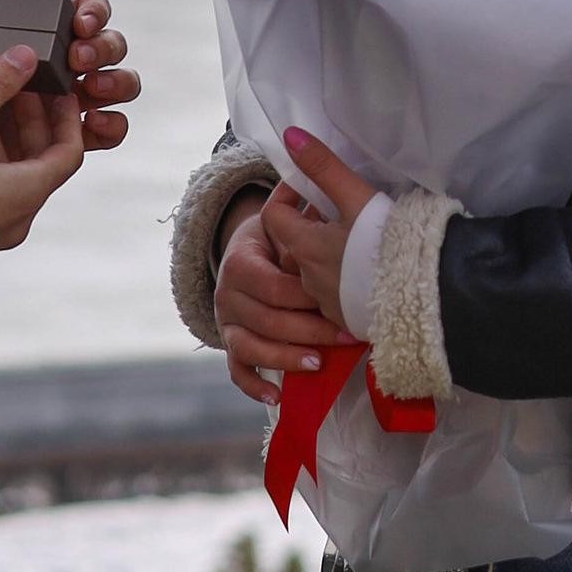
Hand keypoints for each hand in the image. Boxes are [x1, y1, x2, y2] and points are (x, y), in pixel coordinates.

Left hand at [0, 0, 138, 150]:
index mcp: (60, 27)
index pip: (93, 10)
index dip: (95, 13)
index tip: (79, 24)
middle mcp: (78, 59)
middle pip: (113, 45)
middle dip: (103, 50)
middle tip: (77, 59)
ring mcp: (83, 95)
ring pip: (123, 83)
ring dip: (116, 84)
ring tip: (91, 90)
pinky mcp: (80, 130)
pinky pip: (112, 128)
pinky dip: (111, 126)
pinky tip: (92, 126)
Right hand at [0, 42, 86, 257]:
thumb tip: (22, 56)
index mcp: (23, 194)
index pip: (69, 152)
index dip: (67, 117)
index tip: (61, 92)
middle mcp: (16, 217)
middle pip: (42, 161)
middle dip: (32, 120)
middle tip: (22, 88)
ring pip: (16, 175)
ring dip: (8, 138)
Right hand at [213, 191, 341, 408]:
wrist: (244, 256)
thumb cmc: (275, 239)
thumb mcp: (280, 219)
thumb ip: (294, 205)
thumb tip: (314, 174)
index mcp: (240, 262)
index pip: (271, 286)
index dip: (304, 296)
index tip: (337, 301)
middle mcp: (227, 295)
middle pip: (266, 320)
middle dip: (307, 331)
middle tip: (344, 337)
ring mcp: (227, 323)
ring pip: (250, 348)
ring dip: (285, 358)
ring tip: (318, 364)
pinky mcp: (231, 345)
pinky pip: (237, 370)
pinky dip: (254, 386)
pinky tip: (278, 397)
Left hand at [263, 128, 382, 331]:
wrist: (429, 295)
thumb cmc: (391, 245)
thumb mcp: (357, 198)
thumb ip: (324, 166)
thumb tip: (290, 135)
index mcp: (305, 248)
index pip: (273, 215)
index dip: (286, 194)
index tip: (309, 185)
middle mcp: (309, 279)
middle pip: (296, 243)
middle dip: (312, 223)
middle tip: (342, 207)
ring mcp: (328, 303)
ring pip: (316, 269)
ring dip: (329, 251)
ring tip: (360, 236)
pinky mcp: (349, 319)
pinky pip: (336, 293)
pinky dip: (345, 277)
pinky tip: (371, 268)